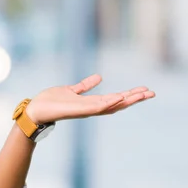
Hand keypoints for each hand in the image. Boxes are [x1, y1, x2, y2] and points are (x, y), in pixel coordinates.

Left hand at [25, 74, 154, 123]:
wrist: (36, 109)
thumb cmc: (51, 102)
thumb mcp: (71, 90)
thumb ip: (85, 85)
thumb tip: (100, 77)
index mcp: (91, 103)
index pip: (115, 99)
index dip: (130, 95)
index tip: (144, 89)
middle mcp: (91, 107)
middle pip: (118, 104)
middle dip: (135, 98)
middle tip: (152, 93)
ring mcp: (86, 110)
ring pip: (111, 105)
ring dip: (126, 100)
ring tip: (141, 94)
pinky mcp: (78, 110)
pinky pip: (96, 107)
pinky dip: (108, 102)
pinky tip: (119, 97)